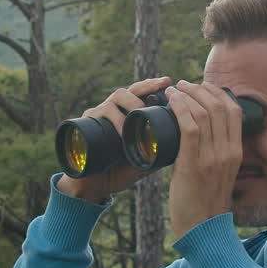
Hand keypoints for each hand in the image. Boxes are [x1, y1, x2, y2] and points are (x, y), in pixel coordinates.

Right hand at [55, 76, 172, 202]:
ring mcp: (98, 116)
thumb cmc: (117, 171)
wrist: (93, 186)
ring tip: (142, 111)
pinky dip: (113, 120)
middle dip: (146, 86)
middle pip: (129, 90)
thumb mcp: (143, 162)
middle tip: (161, 86)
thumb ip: (158, 153)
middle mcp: (112, 111)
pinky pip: (98, 114)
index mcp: (126, 116)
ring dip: (131, 102)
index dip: (153, 86)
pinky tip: (122, 130)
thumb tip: (182, 146)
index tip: (168, 81)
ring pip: (115, 97)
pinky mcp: (84, 124)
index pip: (140, 95)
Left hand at [165, 80, 242, 238]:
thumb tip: (196, 138)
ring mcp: (212, 157)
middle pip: (219, 106)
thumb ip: (213, 156)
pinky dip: (180, 107)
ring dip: (188, 94)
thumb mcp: (218, 176)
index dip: (217, 93)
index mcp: (236, 152)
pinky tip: (172, 100)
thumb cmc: (204, 205)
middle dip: (200, 89)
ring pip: (204, 112)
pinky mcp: (194, 163)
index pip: (233, 111)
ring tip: (174, 89)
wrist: (203, 232)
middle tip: (184, 85)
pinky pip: (190, 126)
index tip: (201, 88)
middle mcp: (228, 152)